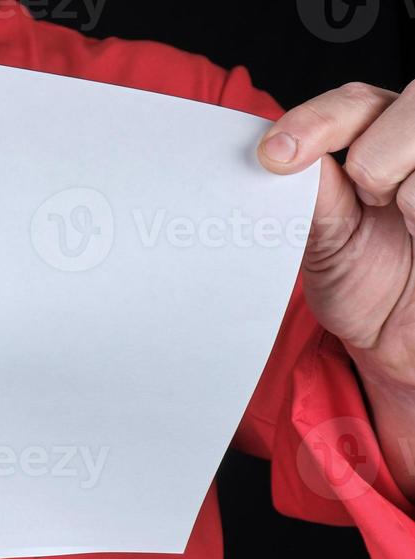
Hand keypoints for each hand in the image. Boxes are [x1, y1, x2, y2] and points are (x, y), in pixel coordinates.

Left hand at [257, 82, 414, 393]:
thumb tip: (276, 155)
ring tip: (408, 227)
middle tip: (372, 202)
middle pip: (406, 103)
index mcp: (383, 136)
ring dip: (408, 196)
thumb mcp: (325, 241)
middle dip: (375, 159)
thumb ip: (312, 194)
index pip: (355, 102)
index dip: (315, 122)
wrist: (400, 337)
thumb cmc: (364, 284)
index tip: (274, 156)